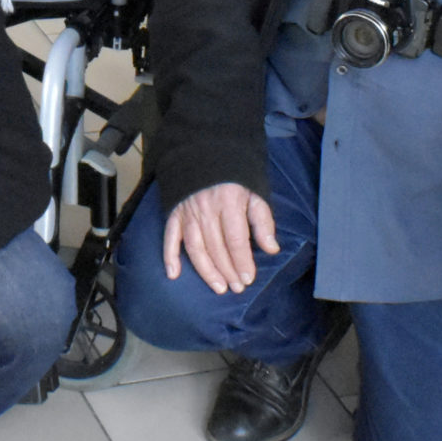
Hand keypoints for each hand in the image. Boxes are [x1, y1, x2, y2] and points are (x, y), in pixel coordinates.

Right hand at [162, 182, 278, 294]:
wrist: (207, 153)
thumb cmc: (235, 178)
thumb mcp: (255, 194)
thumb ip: (263, 222)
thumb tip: (272, 249)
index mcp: (229, 202)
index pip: (236, 239)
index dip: (242, 261)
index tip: (248, 278)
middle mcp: (206, 209)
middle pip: (216, 247)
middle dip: (228, 270)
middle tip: (237, 288)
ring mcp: (188, 212)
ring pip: (195, 247)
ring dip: (206, 270)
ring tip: (218, 287)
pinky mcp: (174, 213)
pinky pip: (170, 237)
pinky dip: (169, 256)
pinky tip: (173, 274)